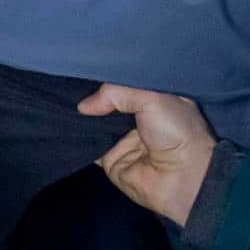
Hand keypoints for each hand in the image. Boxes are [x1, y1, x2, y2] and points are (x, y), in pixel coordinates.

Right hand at [79, 84, 214, 224]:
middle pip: (109, 104)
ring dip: (83, 118)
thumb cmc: (178, 132)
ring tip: (65, 103)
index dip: (110, 79)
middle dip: (93, 98)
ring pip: (96, 125)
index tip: (89, 71)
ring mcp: (125, 140)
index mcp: (157, 100)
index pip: (127, 85)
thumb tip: (85, 106)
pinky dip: (78, 140)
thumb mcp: (151, 97)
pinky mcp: (111, 160)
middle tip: (71, 85)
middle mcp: (140, 119)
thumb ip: (116, 92)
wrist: (184, 178)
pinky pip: (89, 148)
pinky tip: (66, 126)